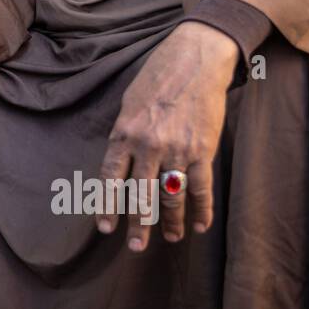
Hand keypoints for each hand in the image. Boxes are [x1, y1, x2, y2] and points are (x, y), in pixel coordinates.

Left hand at [97, 21, 237, 250]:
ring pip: (172, 197)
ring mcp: (177, 150)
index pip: (111, 178)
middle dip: (139, 225)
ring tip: (172, 238)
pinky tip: (201, 225)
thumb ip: (124, 134)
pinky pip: (201, 188)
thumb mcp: (129, 103)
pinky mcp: (202, 150)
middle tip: (136, 247)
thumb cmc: (158, 77)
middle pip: (141, 195)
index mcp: (124, 133)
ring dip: (172, 222)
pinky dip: (202, 209)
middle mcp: (148, 146)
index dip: (108, 205)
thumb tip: (120, 162)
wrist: (195, 60)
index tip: (105, 228)